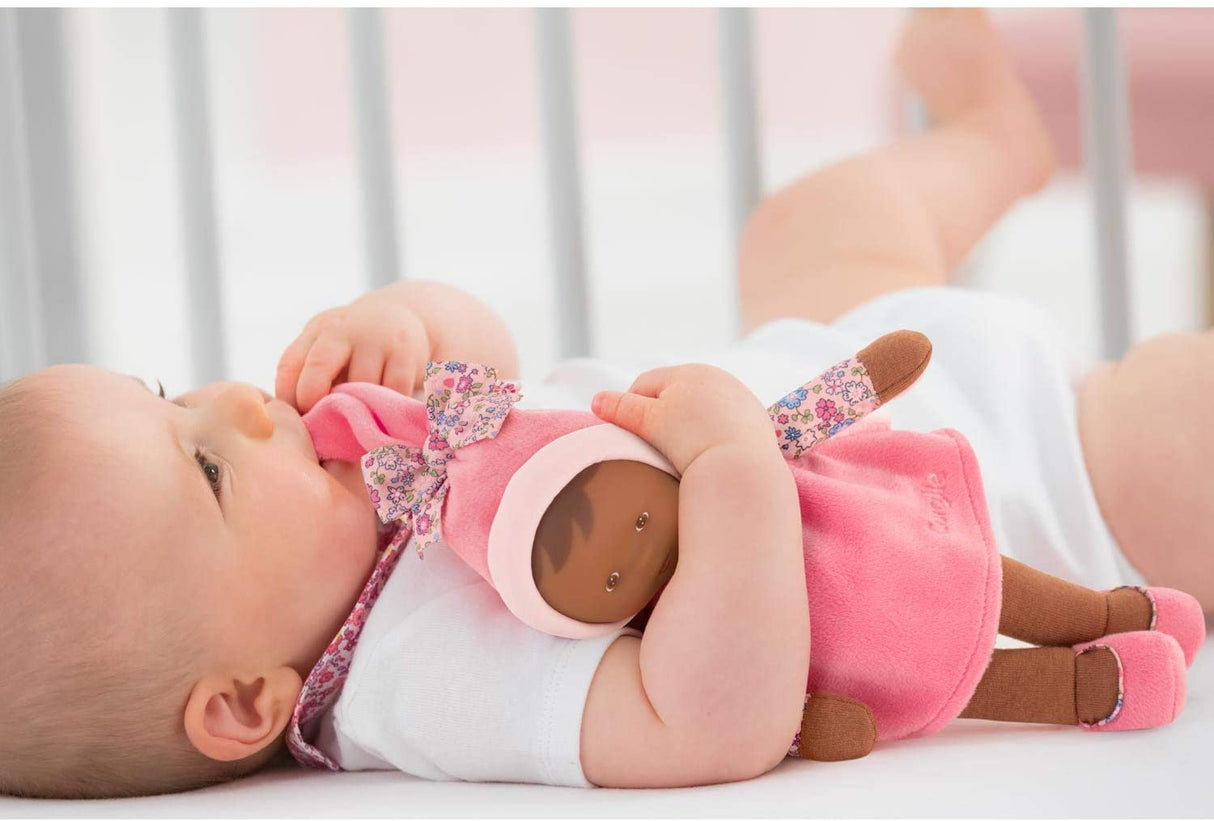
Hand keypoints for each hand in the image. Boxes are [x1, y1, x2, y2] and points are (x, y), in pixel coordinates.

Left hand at [275, 294, 429, 412]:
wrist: (402, 314)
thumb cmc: (356, 345)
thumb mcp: (329, 345)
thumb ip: (310, 372)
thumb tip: (296, 421)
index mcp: (317, 332)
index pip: (290, 363)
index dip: (288, 396)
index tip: (297, 418)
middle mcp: (343, 331)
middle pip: (319, 365)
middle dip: (313, 398)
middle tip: (321, 424)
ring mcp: (376, 341)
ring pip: (360, 384)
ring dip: (357, 409)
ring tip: (357, 423)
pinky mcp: (405, 354)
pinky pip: (393, 390)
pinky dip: (388, 408)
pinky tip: (385, 415)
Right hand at [591, 364, 774, 473]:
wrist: (742, 466)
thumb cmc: (691, 439)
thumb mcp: (649, 421)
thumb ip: (621, 408)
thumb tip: (597, 401)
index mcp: (688, 371)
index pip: (645, 385)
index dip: (630, 408)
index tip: (629, 434)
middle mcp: (717, 377)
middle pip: (675, 394)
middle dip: (662, 415)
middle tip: (654, 446)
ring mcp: (740, 397)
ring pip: (701, 409)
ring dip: (688, 425)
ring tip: (682, 452)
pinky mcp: (756, 420)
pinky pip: (724, 423)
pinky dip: (713, 434)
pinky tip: (710, 453)